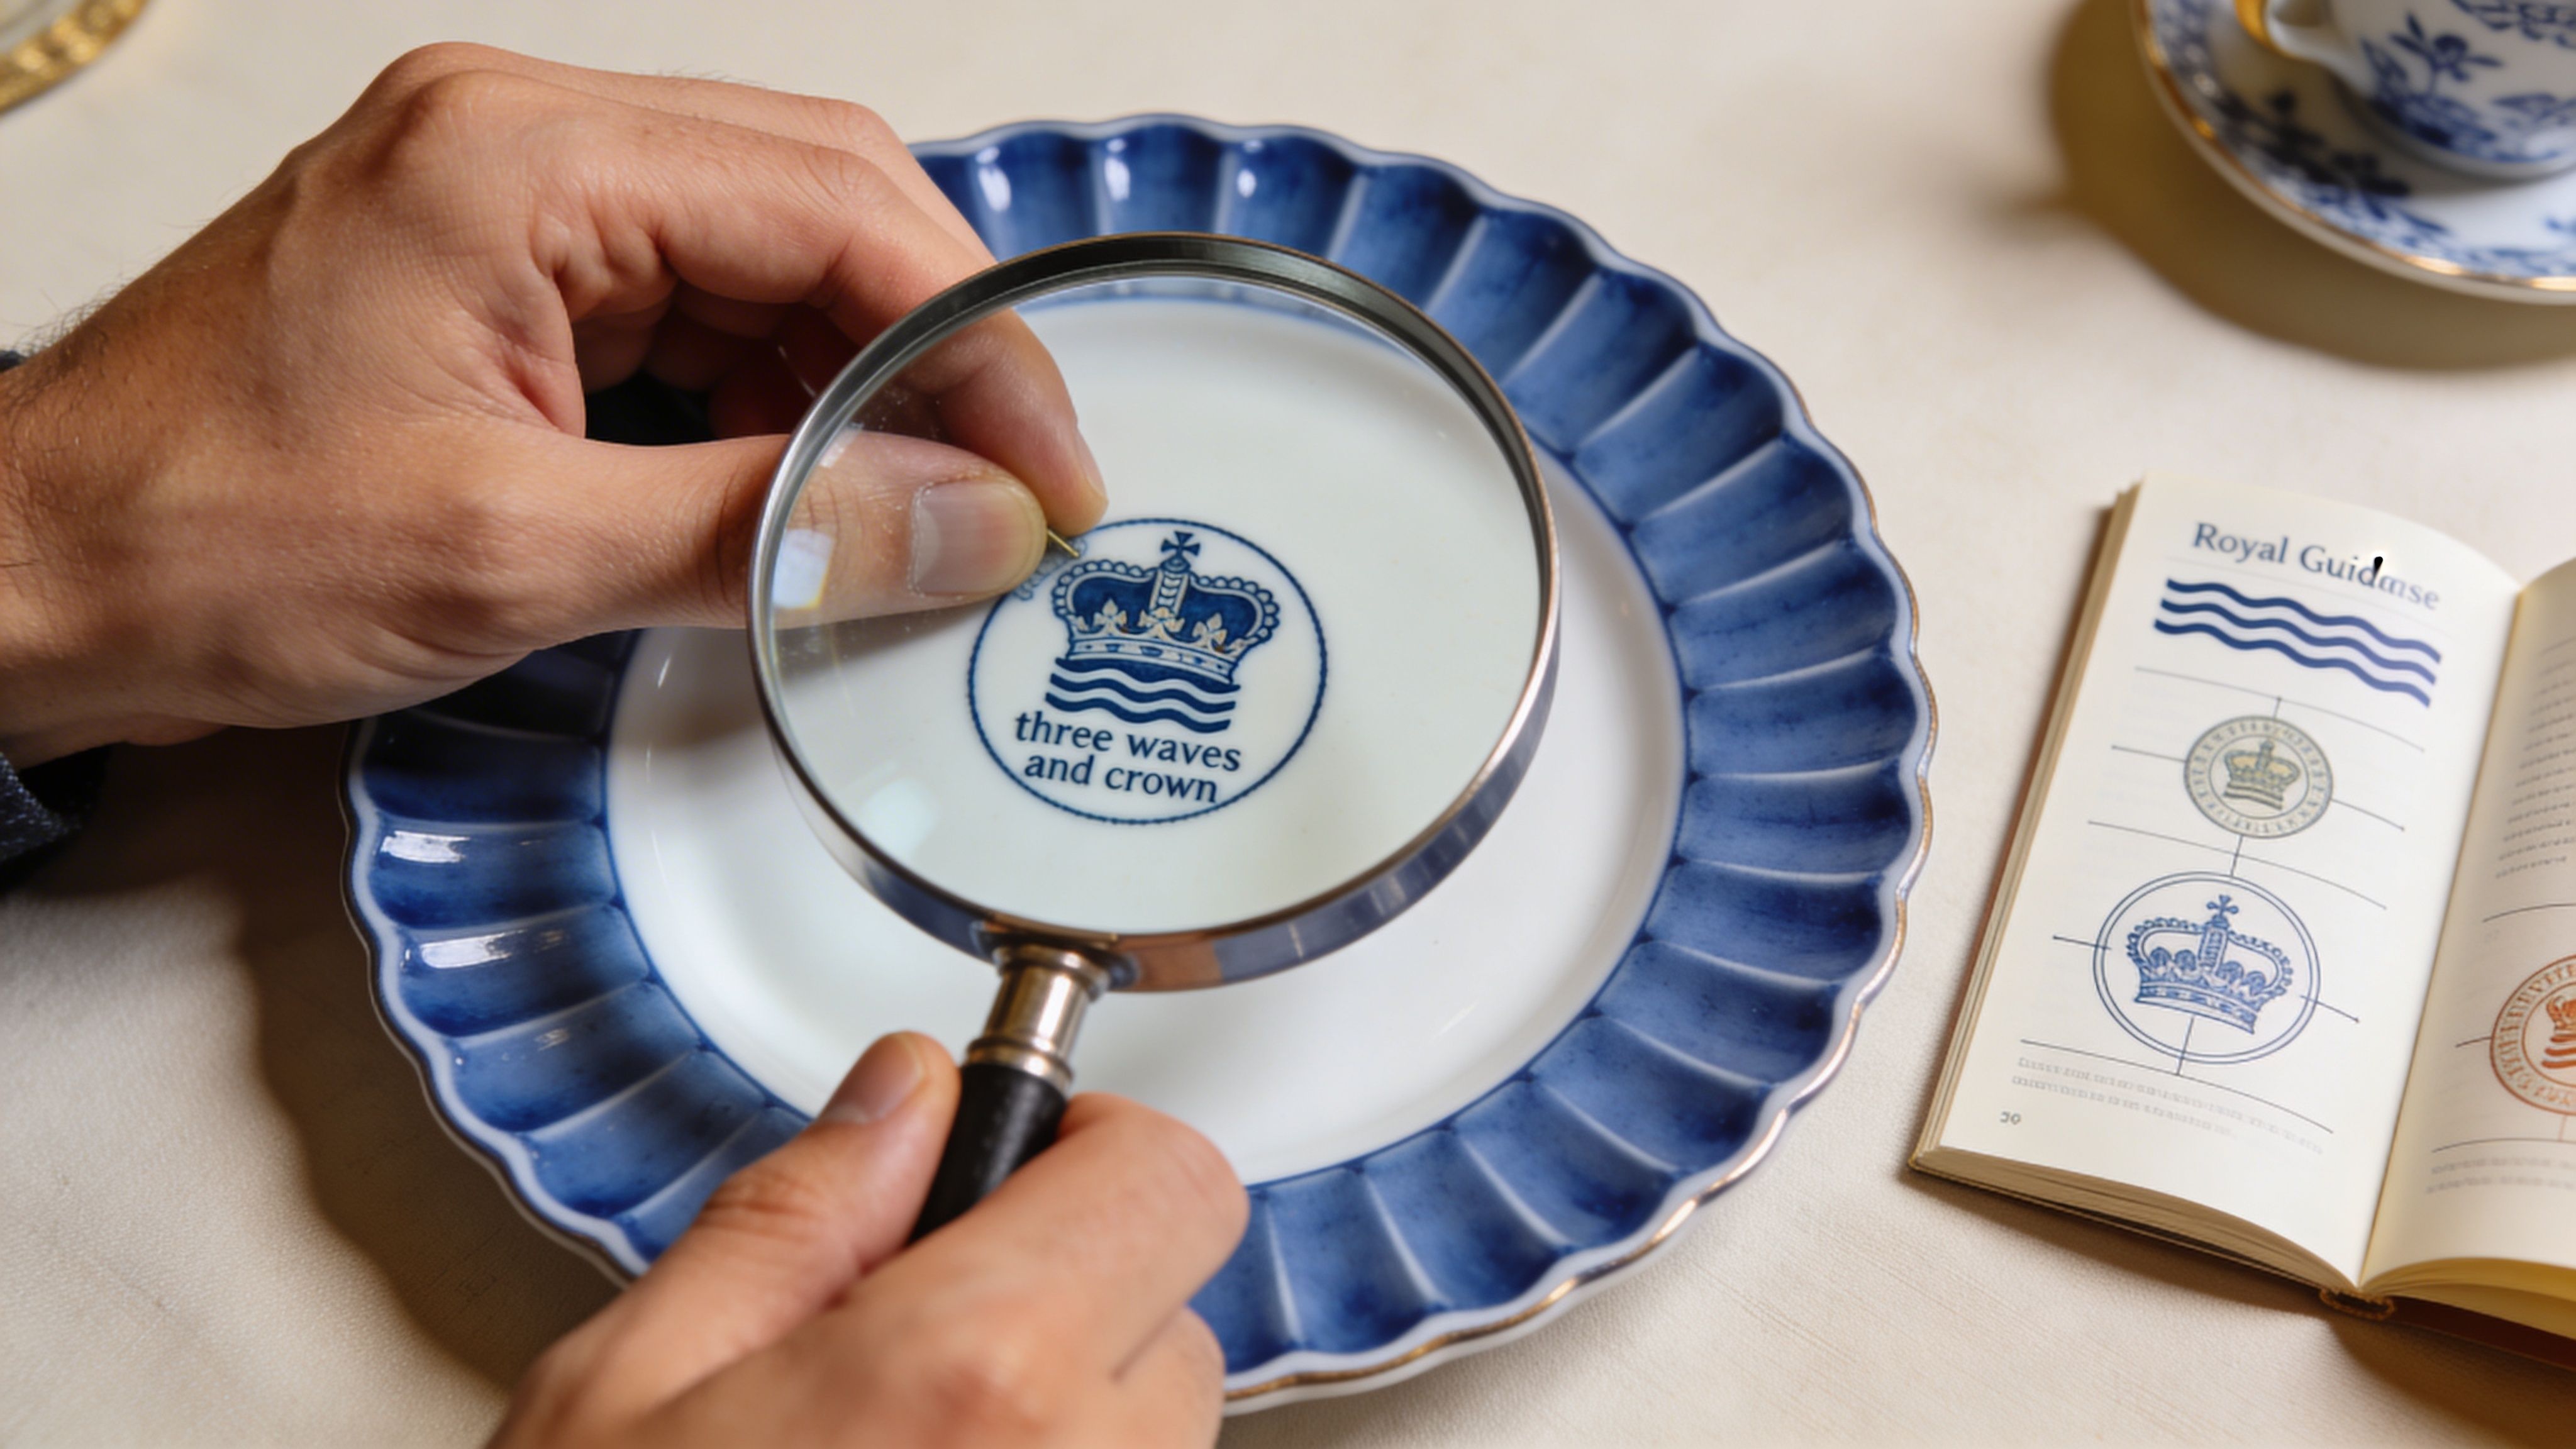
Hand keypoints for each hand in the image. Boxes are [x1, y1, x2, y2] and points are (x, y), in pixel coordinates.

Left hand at [0, 44, 1104, 765]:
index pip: (833, 207)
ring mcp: (511, 195)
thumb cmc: (198, 541)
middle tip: (1021, 487)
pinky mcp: (503, 268)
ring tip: (931, 506)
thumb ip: (769, 532)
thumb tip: (969, 523)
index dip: (975, 339)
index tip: (1052, 467)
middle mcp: (522, 138)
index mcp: (520, 156)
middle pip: (821, 198)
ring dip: (865, 376)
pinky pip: (697, 302)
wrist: (27, 577)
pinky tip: (819, 484)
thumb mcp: (512, 556)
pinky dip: (779, 394)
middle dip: (940, 344)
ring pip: (771, 250)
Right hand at [494, 1033, 1247, 1448]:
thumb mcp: (620, 1396)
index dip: (1096, 1151)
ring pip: (1157, 1431)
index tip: (1015, 1166)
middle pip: (1174, 1312)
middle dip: (1069, 1300)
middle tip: (918, 1341)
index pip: (1170, 1179)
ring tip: (904, 1448)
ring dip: (1063, 1416)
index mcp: (973, 1378)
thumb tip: (899, 1094)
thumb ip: (786, 1220)